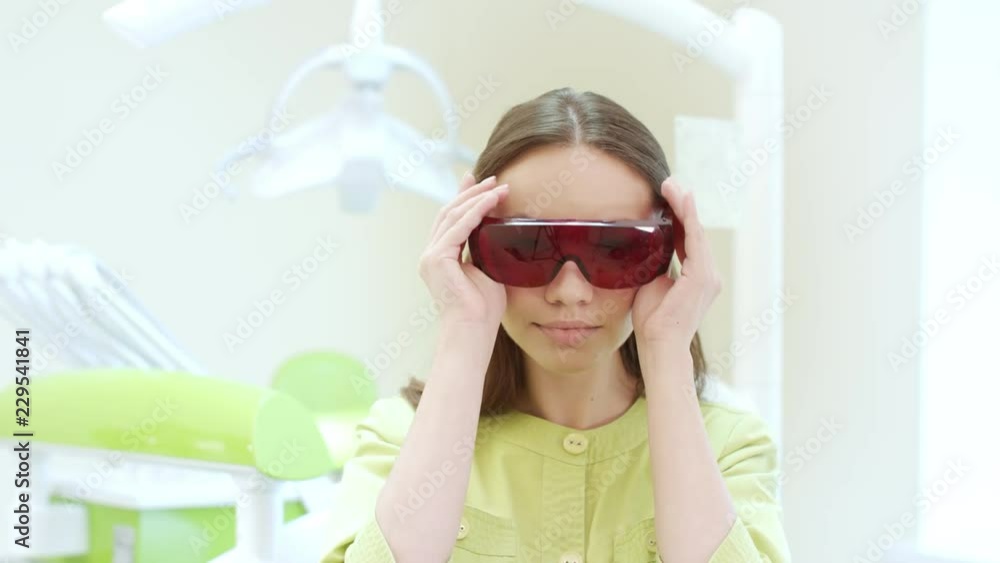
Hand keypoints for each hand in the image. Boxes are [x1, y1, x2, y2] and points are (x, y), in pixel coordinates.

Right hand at [418, 171, 509, 328]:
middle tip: (493, 179)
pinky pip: (459, 227)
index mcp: (439, 258)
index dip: (463, 197)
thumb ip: (485, 249)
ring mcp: (431, 256)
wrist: (473, 331)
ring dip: (477, 198)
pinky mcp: (437, 259)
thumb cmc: (483, 309)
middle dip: (471, 192)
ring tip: (499, 187)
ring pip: (453, 216)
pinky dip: (476, 211)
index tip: (478, 180)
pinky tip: (491, 201)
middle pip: (449, 212)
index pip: (450, 219)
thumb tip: (499, 229)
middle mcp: (430, 254)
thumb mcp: (486, 269)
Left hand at [632, 178, 721, 344]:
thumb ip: (653, 264)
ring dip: (683, 206)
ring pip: (695, 232)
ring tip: (671, 186)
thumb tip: (641, 246)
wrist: (660, 345)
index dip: (677, 216)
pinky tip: (681, 200)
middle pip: (693, 231)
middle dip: (681, 205)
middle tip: (668, 183)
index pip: (687, 239)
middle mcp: (707, 274)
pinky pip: (695, 240)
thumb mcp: (651, 284)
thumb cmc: (653, 321)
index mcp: (696, 276)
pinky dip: (688, 218)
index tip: (665, 196)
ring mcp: (708, 276)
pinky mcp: (702, 278)